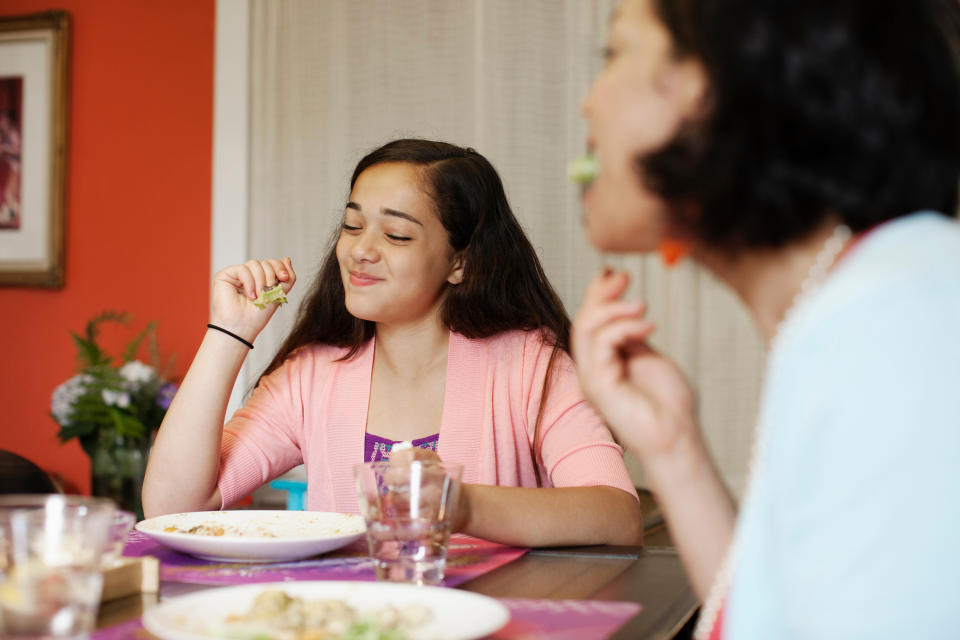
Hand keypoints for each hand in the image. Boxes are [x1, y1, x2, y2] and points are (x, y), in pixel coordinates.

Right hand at [210, 257, 295, 342]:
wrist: (242, 327)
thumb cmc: (258, 315)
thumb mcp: (279, 294)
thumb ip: (287, 278)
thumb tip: (287, 258)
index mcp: (260, 278)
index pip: (271, 263)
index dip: (279, 267)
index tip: (284, 278)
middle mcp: (248, 275)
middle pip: (264, 262)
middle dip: (270, 277)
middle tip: (268, 292)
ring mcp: (236, 274)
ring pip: (254, 264)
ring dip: (260, 281)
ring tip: (258, 297)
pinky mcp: (225, 275)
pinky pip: (242, 269)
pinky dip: (249, 282)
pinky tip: (250, 295)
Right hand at [572, 269, 698, 463]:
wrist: (677, 438)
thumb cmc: (669, 406)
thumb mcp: (648, 357)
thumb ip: (631, 336)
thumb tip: (625, 308)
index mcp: (601, 362)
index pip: (589, 322)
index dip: (596, 294)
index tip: (614, 273)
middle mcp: (591, 369)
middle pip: (582, 321)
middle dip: (601, 294)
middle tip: (623, 277)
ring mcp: (592, 378)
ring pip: (586, 330)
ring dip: (613, 309)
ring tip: (642, 304)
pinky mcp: (599, 386)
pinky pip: (601, 345)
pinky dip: (624, 328)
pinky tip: (649, 326)